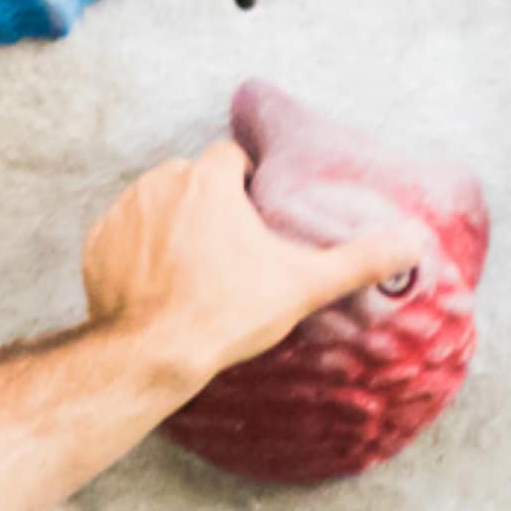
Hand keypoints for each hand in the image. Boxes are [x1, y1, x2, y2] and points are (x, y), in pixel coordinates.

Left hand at [79, 140, 428, 389]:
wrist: (154, 352)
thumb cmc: (227, 313)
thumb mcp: (302, 285)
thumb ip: (357, 259)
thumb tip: (413, 243)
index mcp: (210, 180)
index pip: (230, 159)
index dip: (244, 187)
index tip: (252, 220)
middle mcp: (161, 182)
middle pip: (191, 181)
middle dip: (206, 209)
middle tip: (225, 257)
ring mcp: (124, 211)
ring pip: (155, 205)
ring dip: (170, 228)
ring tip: (191, 275)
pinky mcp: (98, 243)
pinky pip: (122, 236)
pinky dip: (136, 254)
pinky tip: (156, 287)